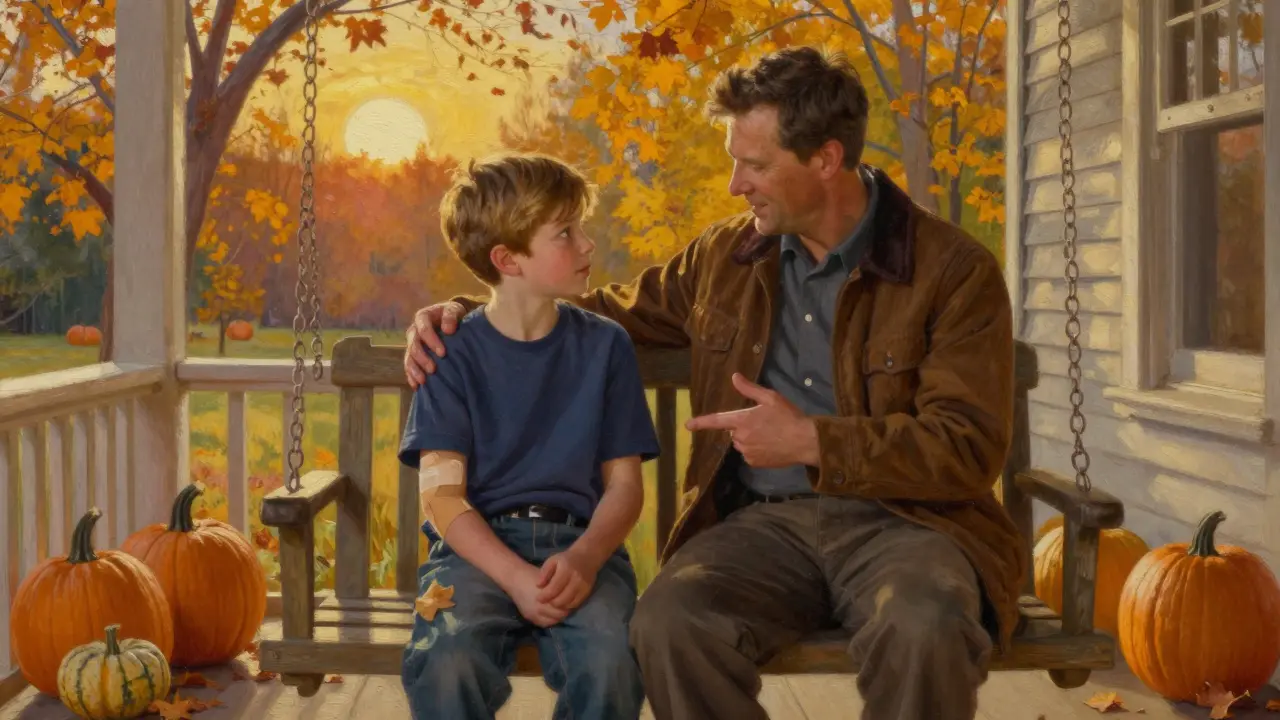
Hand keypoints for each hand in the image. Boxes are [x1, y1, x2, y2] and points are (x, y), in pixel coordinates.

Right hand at [403, 301, 466, 387]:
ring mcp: (412, 344)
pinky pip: (409, 367)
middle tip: (433, 369)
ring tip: (423, 380)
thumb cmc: (452, 314)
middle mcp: (414, 331)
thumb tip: (448, 330)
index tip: (442, 352)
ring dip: (415, 370)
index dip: (431, 341)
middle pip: (413, 346)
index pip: (423, 329)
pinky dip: (411, 376)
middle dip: (422, 358)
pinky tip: (416, 386)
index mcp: (422, 317)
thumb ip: (451, 316)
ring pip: (409, 358)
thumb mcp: (454, 309)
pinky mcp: (414, 356)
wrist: (450, 320)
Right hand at [508, 564, 569, 627]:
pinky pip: (543, 623)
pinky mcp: (529, 617)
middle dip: (565, 611)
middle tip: (567, 605)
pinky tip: (551, 614)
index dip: (569, 604)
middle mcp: (539, 607)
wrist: (515, 578)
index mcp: (546, 596)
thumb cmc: (533, 575)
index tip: (571, 600)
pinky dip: (549, 620)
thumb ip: (559, 590)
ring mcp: (533, 614)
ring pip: (553, 621)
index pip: (564, 606)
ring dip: (557, 616)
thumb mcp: (549, 579)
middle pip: (560, 615)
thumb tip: (570, 596)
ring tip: (560, 609)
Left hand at [536, 548, 598, 610]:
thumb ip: (544, 572)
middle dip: (550, 602)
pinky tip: (562, 601)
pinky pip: (575, 604)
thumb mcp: (552, 560)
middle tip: (545, 601)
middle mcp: (576, 579)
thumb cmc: (565, 560)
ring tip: (553, 601)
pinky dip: (567, 605)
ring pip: (568, 604)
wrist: (586, 557)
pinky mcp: (587, 592)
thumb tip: (538, 585)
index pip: (553, 589)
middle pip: (561, 600)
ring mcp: (583, 587)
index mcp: (566, 570)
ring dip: (558, 605)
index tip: (538, 598)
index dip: (544, 596)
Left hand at [685, 373, 819, 467]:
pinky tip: (772, 446)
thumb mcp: (771, 398)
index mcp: (743, 420)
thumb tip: (734, 377)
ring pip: (742, 443)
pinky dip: (757, 450)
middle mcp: (741, 437)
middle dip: (744, 427)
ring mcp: (747, 452)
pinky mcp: (754, 463)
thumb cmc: (789, 417)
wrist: (806, 442)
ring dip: (750, 439)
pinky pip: (749, 454)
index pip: (717, 420)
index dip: (701, 422)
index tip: (687, 425)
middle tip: (765, 423)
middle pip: (734, 432)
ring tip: (771, 435)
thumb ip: (749, 389)